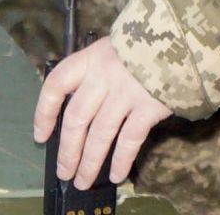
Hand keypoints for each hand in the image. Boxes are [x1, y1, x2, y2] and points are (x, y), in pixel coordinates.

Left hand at [32, 36, 172, 187]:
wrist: (179, 38)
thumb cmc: (141, 44)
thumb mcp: (109, 50)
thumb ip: (93, 74)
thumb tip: (78, 114)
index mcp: (89, 59)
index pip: (56, 85)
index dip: (44, 112)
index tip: (40, 135)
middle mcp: (103, 76)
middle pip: (77, 118)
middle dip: (68, 150)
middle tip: (65, 171)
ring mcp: (126, 92)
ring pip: (100, 134)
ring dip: (89, 162)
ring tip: (83, 180)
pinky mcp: (149, 106)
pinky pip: (130, 139)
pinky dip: (121, 160)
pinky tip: (116, 175)